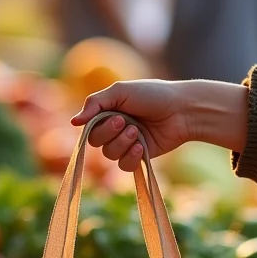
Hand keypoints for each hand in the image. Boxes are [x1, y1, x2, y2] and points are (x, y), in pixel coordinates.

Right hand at [71, 80, 192, 170]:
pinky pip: (124, 166)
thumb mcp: (120, 91)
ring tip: (138, 132)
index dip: (98, 127)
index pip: (89, 128)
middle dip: (110, 134)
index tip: (115, 117)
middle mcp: (115, 129)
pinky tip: (142, 147)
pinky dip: (131, 157)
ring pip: (110, 155)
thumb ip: (94, 103)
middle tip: (128, 123)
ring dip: (123, 144)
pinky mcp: (140, 157)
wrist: (183, 110)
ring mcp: (127, 144)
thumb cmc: (153, 95)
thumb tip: (73, 122)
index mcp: (108, 112)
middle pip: (96, 143)